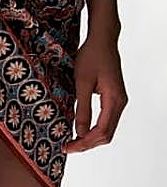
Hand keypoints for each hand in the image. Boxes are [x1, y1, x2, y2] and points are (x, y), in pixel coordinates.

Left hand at [63, 32, 127, 152]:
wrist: (102, 40)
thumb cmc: (92, 56)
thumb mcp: (82, 82)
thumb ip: (82, 108)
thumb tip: (80, 132)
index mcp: (115, 100)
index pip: (102, 131)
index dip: (84, 142)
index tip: (68, 146)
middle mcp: (120, 103)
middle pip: (106, 134)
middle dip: (87, 143)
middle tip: (68, 146)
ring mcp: (118, 101)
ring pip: (107, 129)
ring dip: (90, 138)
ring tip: (72, 141)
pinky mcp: (113, 98)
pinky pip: (106, 120)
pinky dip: (94, 128)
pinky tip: (81, 129)